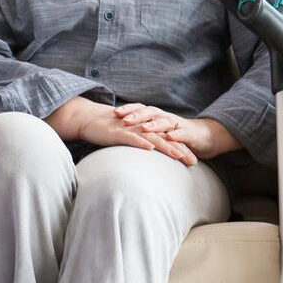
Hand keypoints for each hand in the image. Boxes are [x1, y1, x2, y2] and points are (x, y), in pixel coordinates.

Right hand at [78, 105, 197, 165]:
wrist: (89, 120)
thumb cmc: (108, 131)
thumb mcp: (127, 139)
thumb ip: (139, 146)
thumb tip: (149, 159)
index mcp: (145, 130)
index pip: (166, 139)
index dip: (180, 149)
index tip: (193, 160)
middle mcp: (141, 128)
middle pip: (164, 139)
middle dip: (180, 150)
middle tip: (193, 162)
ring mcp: (130, 129)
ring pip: (152, 138)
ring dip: (166, 147)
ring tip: (179, 156)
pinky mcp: (118, 132)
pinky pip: (132, 137)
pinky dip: (141, 142)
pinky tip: (150, 148)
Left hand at [113, 104, 240, 160]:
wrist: (202, 136)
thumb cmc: (172, 134)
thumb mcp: (154, 132)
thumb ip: (138, 130)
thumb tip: (117, 131)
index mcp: (155, 115)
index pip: (139, 109)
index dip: (127, 109)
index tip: (113, 113)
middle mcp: (164, 117)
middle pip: (149, 112)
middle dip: (137, 115)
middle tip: (125, 120)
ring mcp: (177, 124)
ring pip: (165, 122)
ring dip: (155, 125)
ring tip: (145, 128)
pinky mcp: (189, 134)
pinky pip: (182, 133)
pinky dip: (176, 135)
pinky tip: (170, 137)